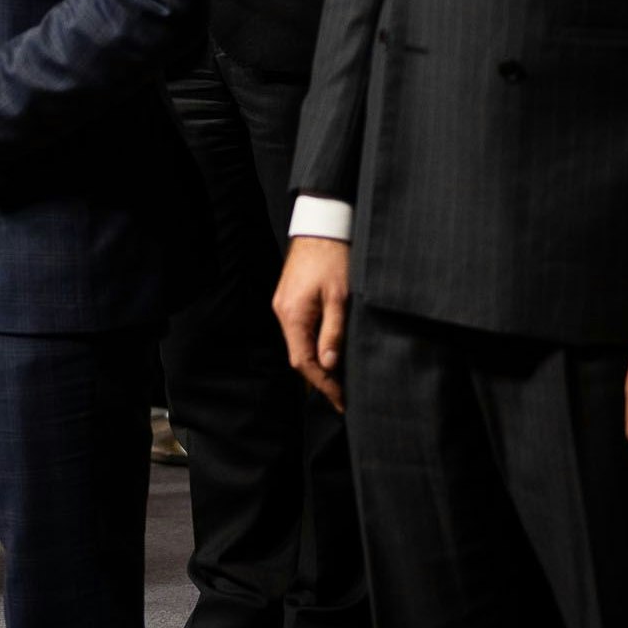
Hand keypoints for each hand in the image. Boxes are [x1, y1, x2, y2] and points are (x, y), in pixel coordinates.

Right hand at [275, 235, 351, 411]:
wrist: (321, 226)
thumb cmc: (334, 258)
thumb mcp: (341, 298)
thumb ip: (333, 333)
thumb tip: (329, 365)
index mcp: (293, 315)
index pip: (304, 363)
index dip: (323, 385)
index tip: (342, 401)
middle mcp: (283, 313)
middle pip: (299, 357)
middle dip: (322, 379)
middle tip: (344, 396)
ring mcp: (284, 306)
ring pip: (300, 345)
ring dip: (319, 363)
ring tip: (341, 379)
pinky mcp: (290, 300)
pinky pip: (300, 331)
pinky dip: (314, 346)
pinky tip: (330, 353)